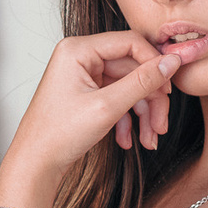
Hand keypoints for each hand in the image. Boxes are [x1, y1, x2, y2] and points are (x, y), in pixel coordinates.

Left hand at [4, 33, 179, 179]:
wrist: (36, 165)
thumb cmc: (59, 135)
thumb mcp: (107, 107)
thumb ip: (142, 82)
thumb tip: (172, 62)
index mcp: (78, 49)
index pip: (130, 42)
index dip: (154, 64)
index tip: (170, 88)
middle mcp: (79, 57)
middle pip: (132, 68)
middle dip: (150, 100)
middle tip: (161, 126)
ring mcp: (83, 75)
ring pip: (127, 86)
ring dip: (142, 113)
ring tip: (149, 139)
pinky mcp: (86, 93)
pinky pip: (116, 98)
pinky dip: (126, 118)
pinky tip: (127, 141)